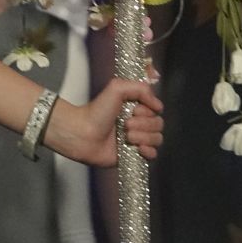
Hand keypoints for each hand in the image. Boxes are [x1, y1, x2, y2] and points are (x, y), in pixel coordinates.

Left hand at [48, 77, 165, 165]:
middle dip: (143, 124)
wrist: (83, 134)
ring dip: (143, 137)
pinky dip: (148, 151)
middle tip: (125, 124)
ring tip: (126, 136)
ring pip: (157, 139)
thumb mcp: (117, 88)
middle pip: (158, 124)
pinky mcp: (133, 155)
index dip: (148, 110)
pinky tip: (138, 148)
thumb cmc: (96, 111)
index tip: (133, 110)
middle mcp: (138, 123)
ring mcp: (137, 139)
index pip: (157, 109)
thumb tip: (158, 106)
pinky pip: (153, 155)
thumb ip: (141, 88)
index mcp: (136, 107)